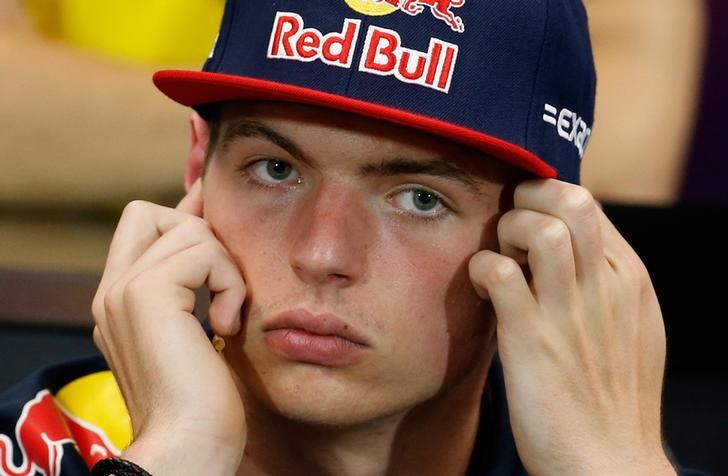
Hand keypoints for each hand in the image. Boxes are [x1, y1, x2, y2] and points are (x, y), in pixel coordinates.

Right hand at [92, 179, 246, 475]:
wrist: (189, 448)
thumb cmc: (204, 403)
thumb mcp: (199, 333)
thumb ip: (196, 286)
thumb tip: (216, 241)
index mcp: (120, 301)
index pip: (144, 224)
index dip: (186, 224)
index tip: (222, 259)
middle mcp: (112, 291)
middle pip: (153, 212)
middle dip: (201, 238)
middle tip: (220, 289)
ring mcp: (123, 290)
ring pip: (188, 228)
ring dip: (224, 269)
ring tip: (225, 319)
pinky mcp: (147, 294)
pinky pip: (204, 251)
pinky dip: (229, 284)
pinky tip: (226, 328)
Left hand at [469, 179, 674, 475]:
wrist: (607, 460)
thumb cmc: (611, 395)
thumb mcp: (630, 327)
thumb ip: (605, 281)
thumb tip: (571, 244)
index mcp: (630, 280)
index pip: (589, 204)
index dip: (549, 200)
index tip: (528, 217)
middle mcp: (604, 286)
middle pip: (572, 200)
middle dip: (531, 198)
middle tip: (511, 225)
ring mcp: (568, 311)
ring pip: (538, 228)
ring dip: (507, 230)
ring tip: (501, 256)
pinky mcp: (531, 338)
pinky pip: (499, 272)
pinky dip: (482, 267)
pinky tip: (483, 287)